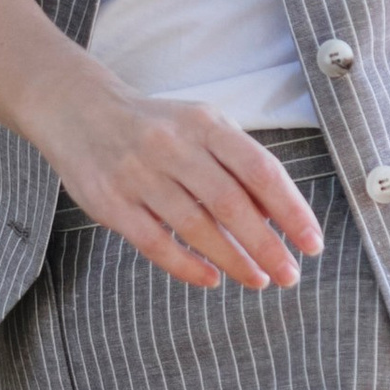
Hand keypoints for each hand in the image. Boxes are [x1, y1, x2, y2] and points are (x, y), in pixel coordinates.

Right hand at [37, 73, 325, 292]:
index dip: (290, 209)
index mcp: (203, 123)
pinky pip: (155, 243)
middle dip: (266, 245)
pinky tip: (211, 279)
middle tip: (289, 275)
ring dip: (232, 260)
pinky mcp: (110, 202)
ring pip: (194, 227)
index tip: (312, 242)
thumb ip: (238, 164)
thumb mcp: (200, 127)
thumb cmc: (155, 125)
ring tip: (257, 280)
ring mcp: (138, 174)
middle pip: (230, 203)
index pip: (259, 169)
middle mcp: (172, 146)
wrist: (78, 109)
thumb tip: (278, 216)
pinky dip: (186, 265)